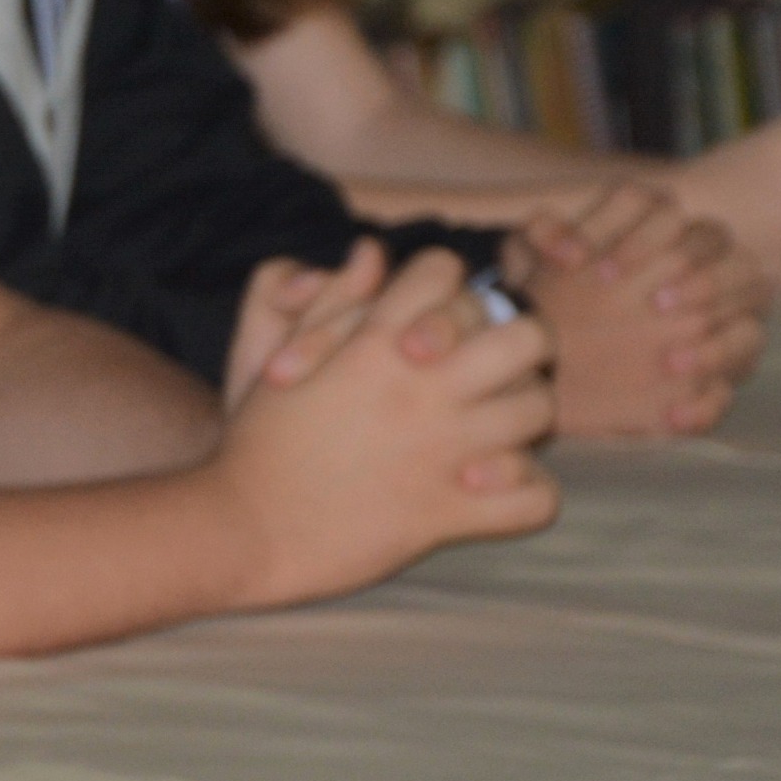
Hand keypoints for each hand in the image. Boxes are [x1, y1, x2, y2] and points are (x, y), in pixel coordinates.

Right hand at [206, 247, 557, 605]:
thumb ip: (334, 299)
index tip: (436, 324)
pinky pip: (535, 500)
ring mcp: (440, 451)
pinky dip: (525, 498)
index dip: (448, 290)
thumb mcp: (280, 354)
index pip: (449, 273)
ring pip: (539, 413)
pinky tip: (492, 493)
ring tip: (492, 435)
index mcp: (376, 342)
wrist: (240, 528)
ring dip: (522, 422)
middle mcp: (419, 387)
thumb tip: (373, 252)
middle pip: (528, 337)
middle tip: (494, 374)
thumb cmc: (259, 441)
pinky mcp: (448, 512)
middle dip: (521, 348)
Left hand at [514, 184, 767, 437]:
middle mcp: (698, 279)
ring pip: (750, 331)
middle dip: (706, 279)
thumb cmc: (545, 297)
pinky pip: (725, 395)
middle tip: (660, 303)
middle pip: (737, 265)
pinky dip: (705, 405)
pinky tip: (673, 416)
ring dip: (719, 346)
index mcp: (658, 235)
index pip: (668, 214)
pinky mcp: (704, 386)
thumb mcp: (530, 265)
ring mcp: (712, 335)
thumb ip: (541, 239)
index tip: (595, 267)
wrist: (539, 361)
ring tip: (671, 363)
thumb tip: (554, 242)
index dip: (640, 235)